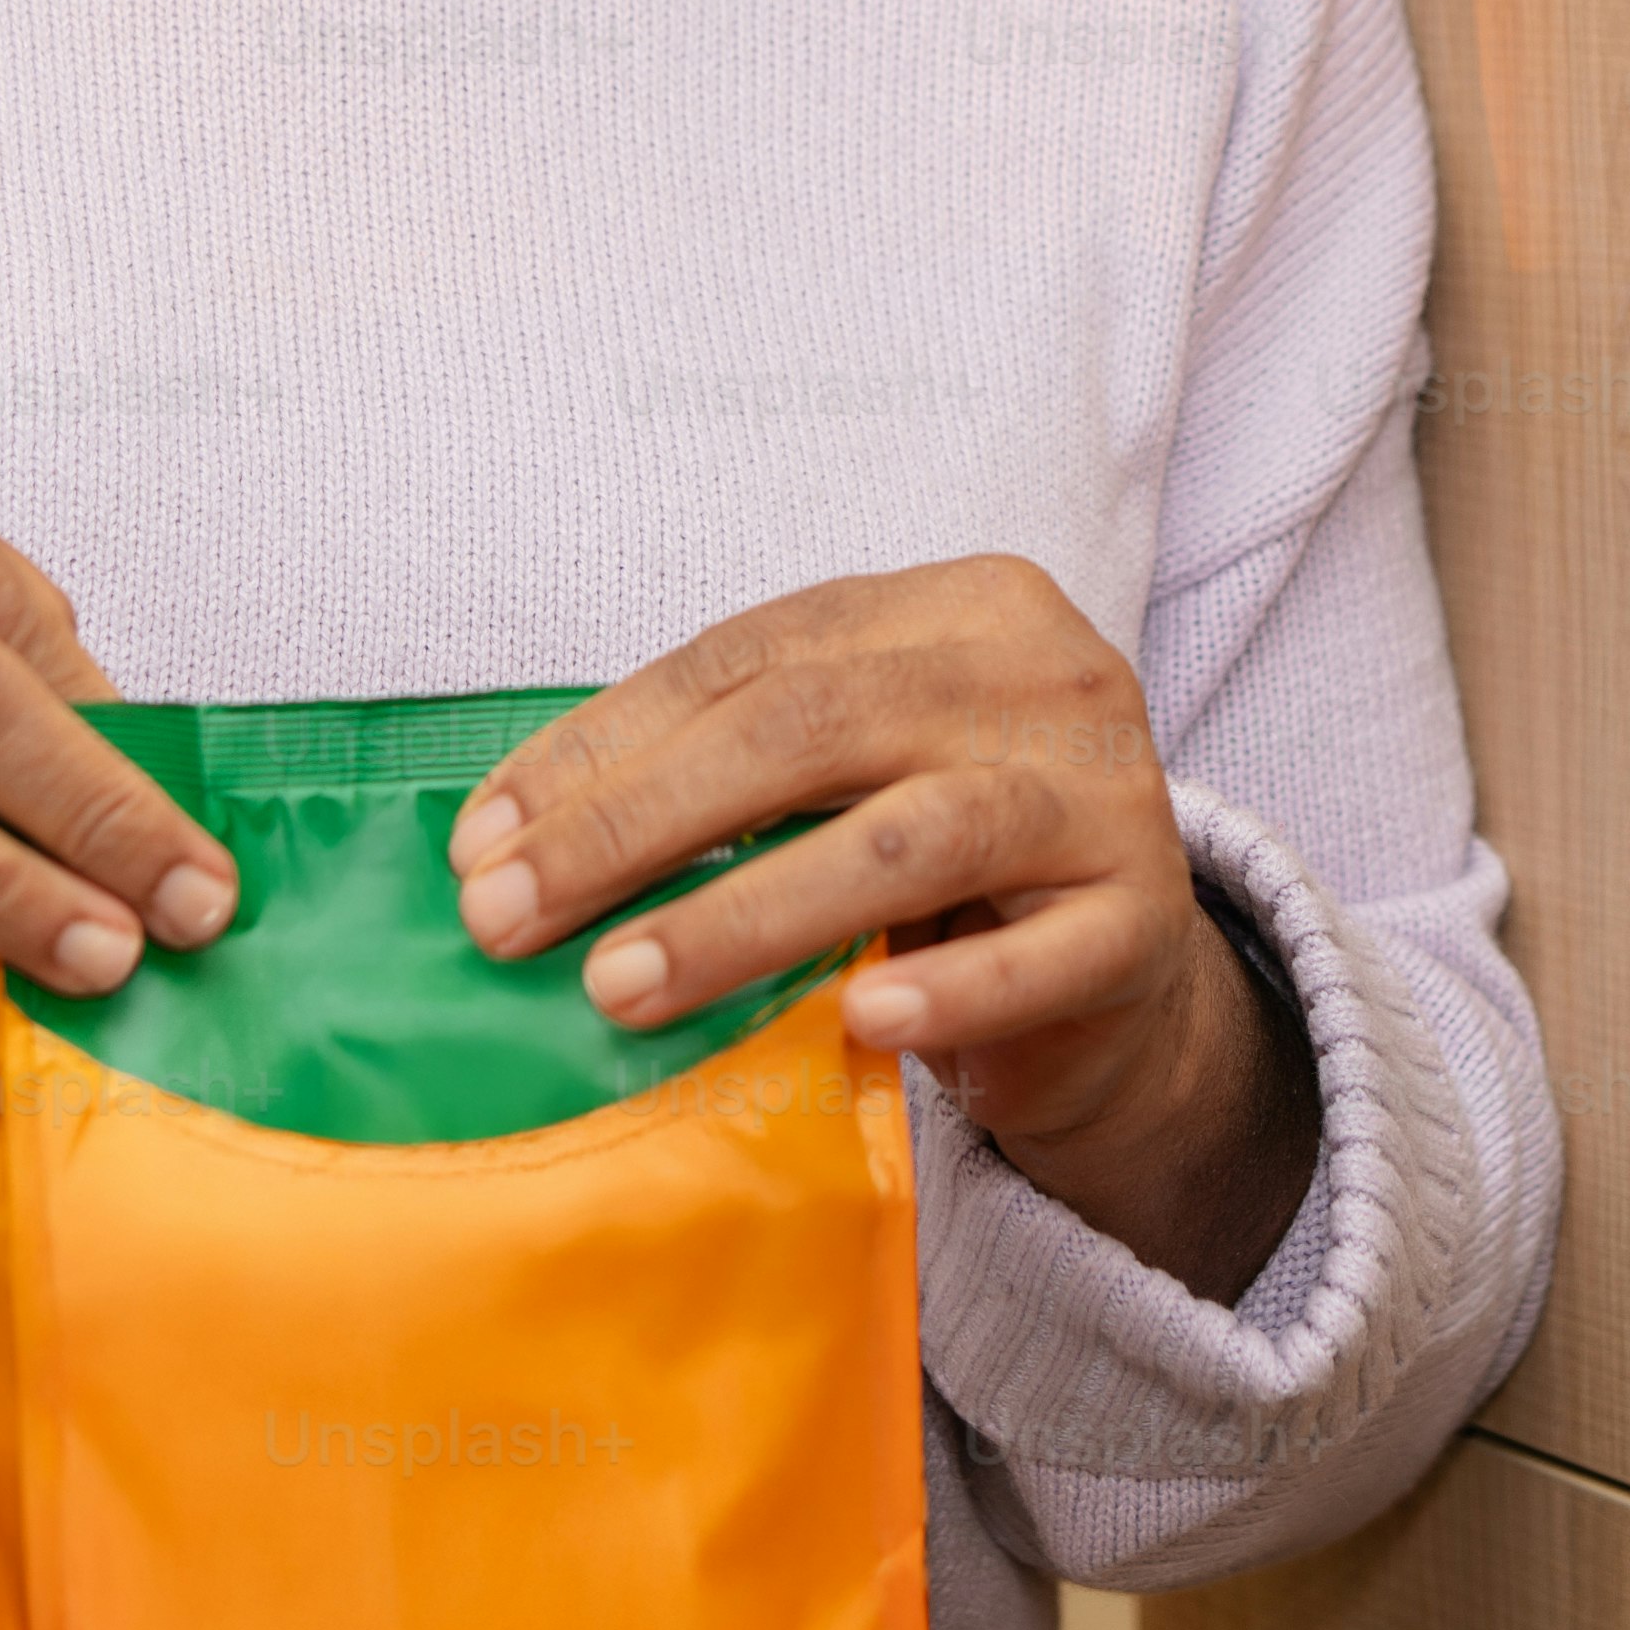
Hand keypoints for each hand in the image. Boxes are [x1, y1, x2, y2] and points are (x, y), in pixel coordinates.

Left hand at [453, 554, 1319, 1305]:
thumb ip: (728, 779)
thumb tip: (509, 846)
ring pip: (911, 834)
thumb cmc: (948, 873)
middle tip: (509, 922)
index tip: (481, 839)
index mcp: (958, 607)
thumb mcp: (850, 782)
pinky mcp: (1147, 921)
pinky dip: (947, 989)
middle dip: (636, 825)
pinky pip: (1041, 960)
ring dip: (743, 912)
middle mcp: (1043, 671)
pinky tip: (859, 1023)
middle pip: (811, 727)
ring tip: (618, 987)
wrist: (1122, 987)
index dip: (604, 743)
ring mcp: (1107, 793)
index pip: (752, 655)